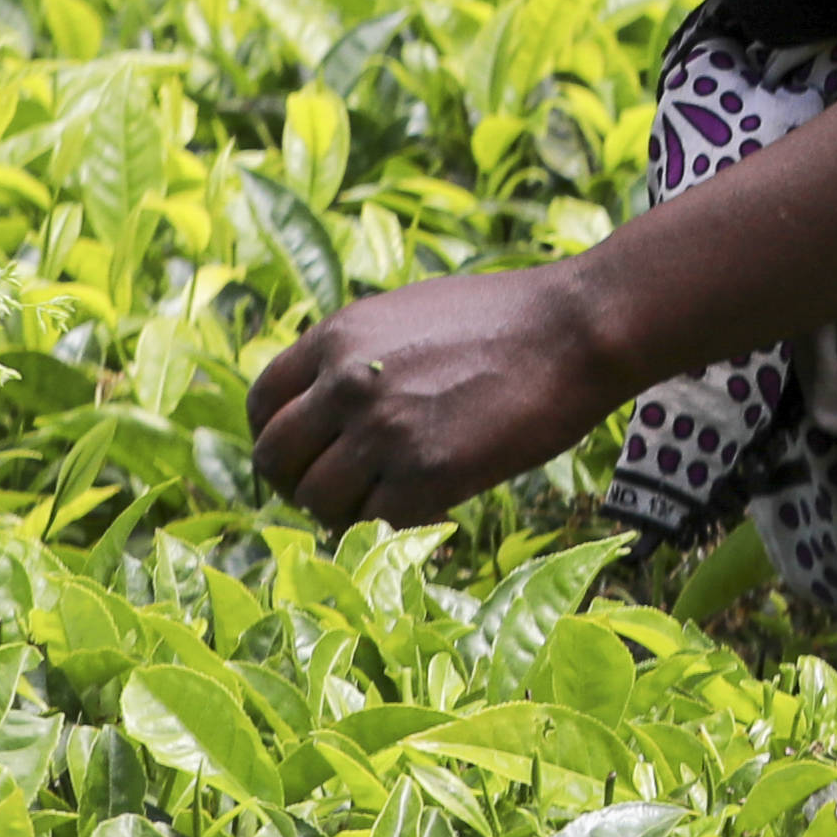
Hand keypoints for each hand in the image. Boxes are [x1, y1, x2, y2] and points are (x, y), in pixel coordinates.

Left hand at [247, 264, 631, 528]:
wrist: (573, 330)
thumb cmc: (502, 320)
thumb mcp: (405, 313)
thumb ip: (353, 356)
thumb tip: (319, 408)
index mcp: (336, 337)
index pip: (263, 405)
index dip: (276, 439)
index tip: (304, 456)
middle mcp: (346, 383)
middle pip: (275, 460)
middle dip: (298, 484)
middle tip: (337, 491)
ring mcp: (383, 431)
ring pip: (318, 501)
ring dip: (346, 509)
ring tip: (390, 496)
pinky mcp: (426, 474)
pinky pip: (375, 524)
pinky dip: (395, 522)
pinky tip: (430, 501)